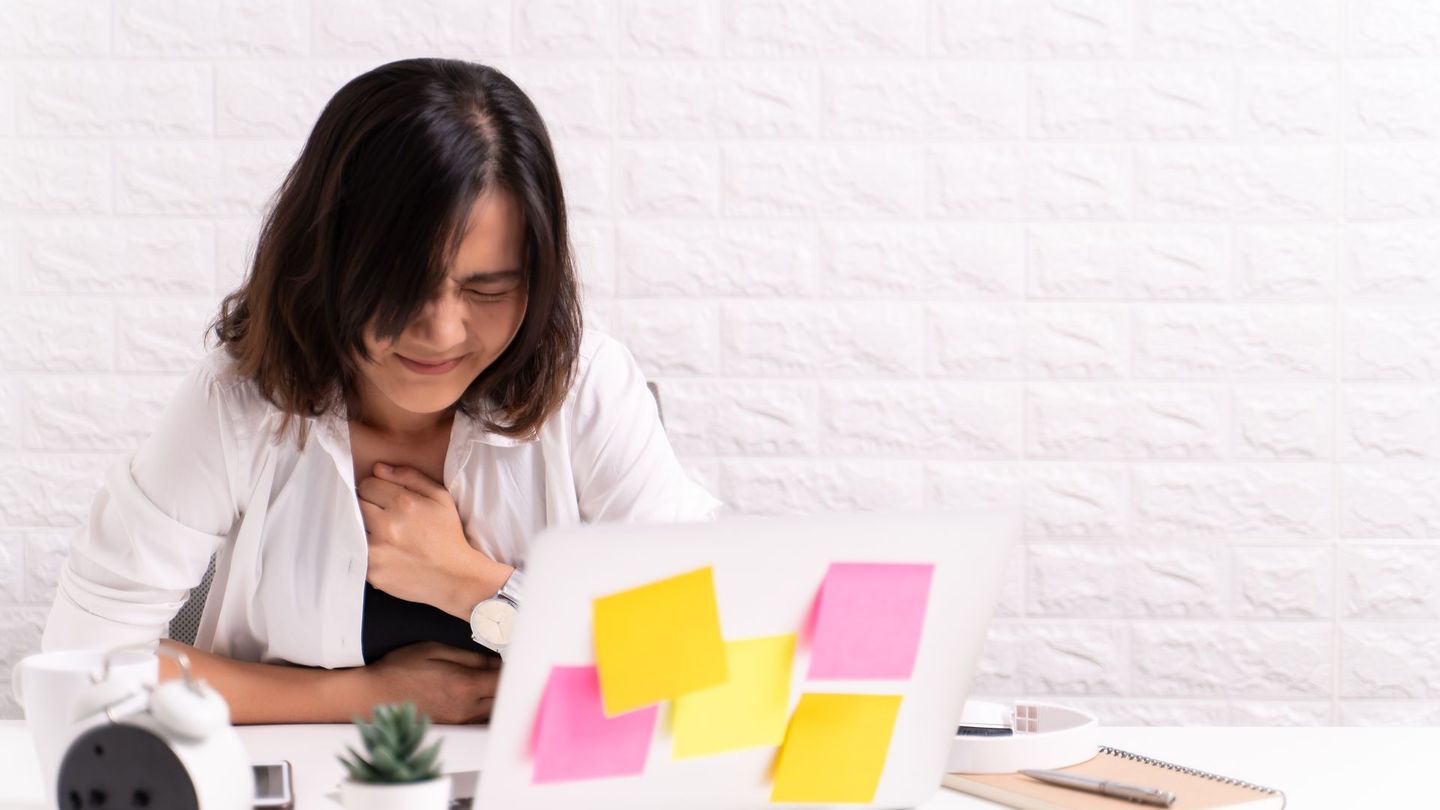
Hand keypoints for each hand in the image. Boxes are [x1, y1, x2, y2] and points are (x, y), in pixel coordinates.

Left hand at [357, 463, 502, 612]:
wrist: (455, 576)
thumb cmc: (448, 534)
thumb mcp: (440, 497)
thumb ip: (409, 476)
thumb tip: (378, 468)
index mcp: (404, 504)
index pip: (367, 485)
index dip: (376, 489)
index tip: (384, 497)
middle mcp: (387, 526)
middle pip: (357, 504)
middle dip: (369, 506)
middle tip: (385, 516)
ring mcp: (377, 551)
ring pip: (353, 528)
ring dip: (365, 528)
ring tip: (385, 534)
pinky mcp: (372, 572)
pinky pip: (357, 552)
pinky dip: (367, 550)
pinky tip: (385, 552)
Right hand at [360, 642, 501, 724]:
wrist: (372, 697)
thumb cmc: (400, 670)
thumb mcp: (435, 650)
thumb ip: (470, 657)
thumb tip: (496, 661)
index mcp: (464, 685)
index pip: (504, 680)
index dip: (515, 668)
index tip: (517, 657)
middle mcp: (466, 708)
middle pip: (504, 698)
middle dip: (510, 683)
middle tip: (512, 667)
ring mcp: (460, 721)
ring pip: (494, 711)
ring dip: (499, 697)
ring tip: (497, 681)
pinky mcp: (453, 728)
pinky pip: (480, 719)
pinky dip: (487, 707)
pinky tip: (483, 696)